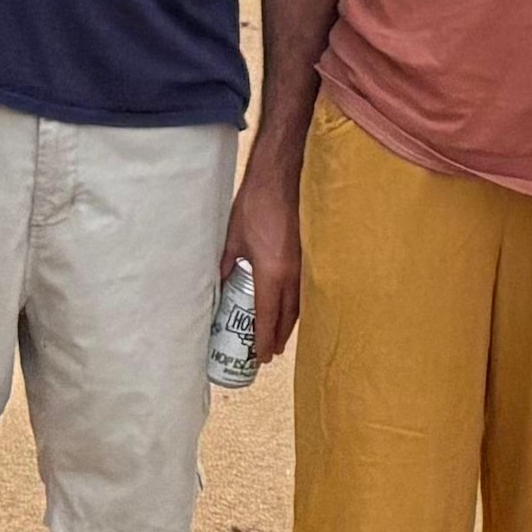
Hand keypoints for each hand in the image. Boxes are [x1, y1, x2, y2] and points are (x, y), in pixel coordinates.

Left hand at [226, 150, 304, 359]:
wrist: (282, 175)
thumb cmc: (255, 204)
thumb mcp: (233, 238)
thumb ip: (227, 266)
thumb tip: (220, 287)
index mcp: (271, 272)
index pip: (267, 315)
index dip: (264, 338)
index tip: (260, 355)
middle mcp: (292, 273)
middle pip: (288, 315)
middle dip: (279, 336)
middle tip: (270, 353)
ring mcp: (306, 262)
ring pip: (301, 303)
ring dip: (291, 322)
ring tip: (282, 336)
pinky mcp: (311, 251)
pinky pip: (307, 287)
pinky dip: (300, 303)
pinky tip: (294, 306)